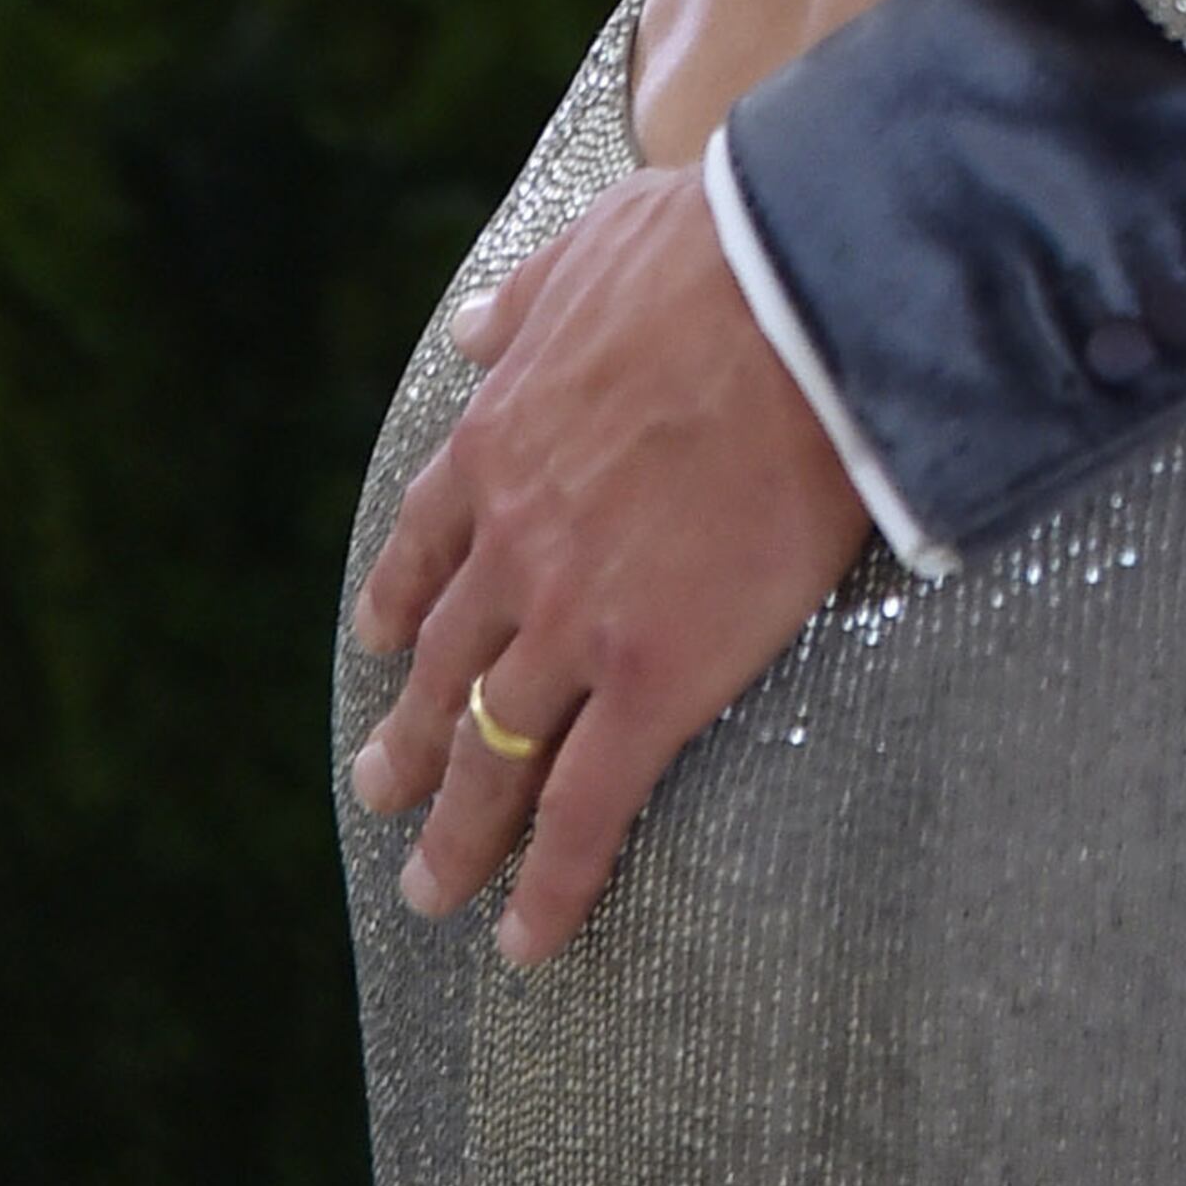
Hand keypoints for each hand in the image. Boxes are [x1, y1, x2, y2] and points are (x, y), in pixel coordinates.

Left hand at [346, 159, 867, 962]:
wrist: (803, 305)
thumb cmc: (721, 256)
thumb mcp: (593, 247)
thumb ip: (525, 301)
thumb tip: (472, 330)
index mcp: (502, 443)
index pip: (428, 543)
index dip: (402, 602)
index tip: (383, 647)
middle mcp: (517, 545)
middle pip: (447, 667)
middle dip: (413, 738)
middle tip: (382, 793)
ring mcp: (575, 622)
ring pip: (495, 753)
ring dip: (458, 829)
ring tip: (433, 886)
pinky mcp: (653, 681)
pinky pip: (585, 807)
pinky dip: (549, 882)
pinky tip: (528, 938)